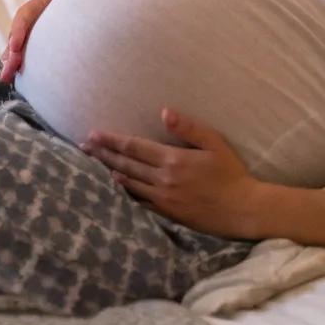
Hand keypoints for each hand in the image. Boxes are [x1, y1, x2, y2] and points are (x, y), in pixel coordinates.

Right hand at [0, 0, 86, 82]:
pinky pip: (31, 59)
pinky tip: (22, 84)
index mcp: (40, 5)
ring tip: (7, 78)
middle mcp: (34, 22)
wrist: (90, 2)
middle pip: (17, 37)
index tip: (17, 46)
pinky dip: (25, 71)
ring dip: (12, 64)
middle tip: (9, 69)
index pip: (25, 15)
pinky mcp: (42, 49)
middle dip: (11, 53)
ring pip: (20, 51)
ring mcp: (37, 36)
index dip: (18, 30)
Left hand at [81, 109, 262, 238]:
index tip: (94, 134)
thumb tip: (164, 111)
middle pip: (126, 164)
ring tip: (93, 164)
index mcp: (173, 159)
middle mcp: (163, 180)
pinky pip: (139, 202)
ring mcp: (163, 199)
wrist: (241, 209)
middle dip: (103, 154)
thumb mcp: (215, 143)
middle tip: (84, 147)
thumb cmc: (231, 173)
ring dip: (110, 171)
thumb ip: (188, 127)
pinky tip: (116, 187)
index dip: (112, 140)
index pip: (135, 147)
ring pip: (128, 183)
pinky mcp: (166, 213)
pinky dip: (124, 192)